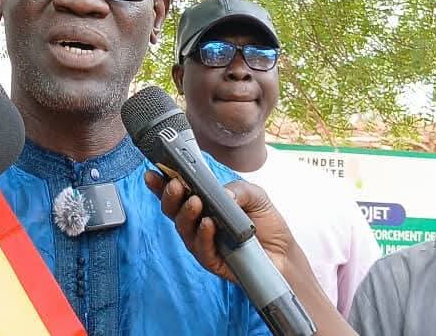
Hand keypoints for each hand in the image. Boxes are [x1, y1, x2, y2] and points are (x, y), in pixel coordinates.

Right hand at [144, 171, 294, 282]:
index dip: (161, 184)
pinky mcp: (213, 261)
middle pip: (173, 211)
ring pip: (184, 230)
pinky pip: (202, 249)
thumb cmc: (265, 223)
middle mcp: (197, 223)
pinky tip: (208, 224)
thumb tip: (221, 194)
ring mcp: (202, 242)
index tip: (152, 173)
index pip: (176, 193)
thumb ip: (237, 189)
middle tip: (175, 185)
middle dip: (170, 196)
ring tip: (194, 202)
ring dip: (186, 214)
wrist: (283, 252)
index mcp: (203, 204)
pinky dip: (203, 236)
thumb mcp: (254, 195)